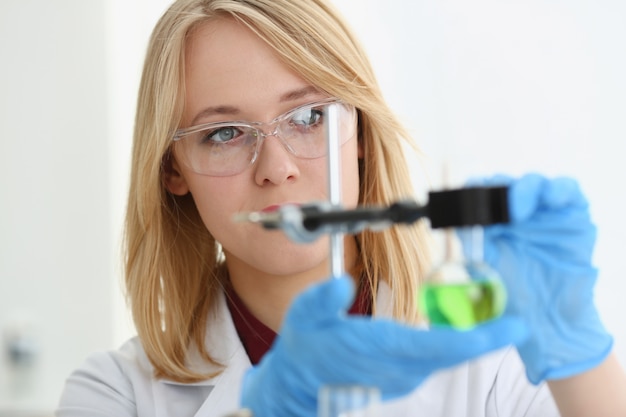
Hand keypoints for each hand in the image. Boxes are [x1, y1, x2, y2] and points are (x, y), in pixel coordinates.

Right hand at [241, 275, 527, 416]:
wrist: (298, 384)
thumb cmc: (304, 347)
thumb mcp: (302, 316)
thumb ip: (322, 300)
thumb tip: (343, 284)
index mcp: (380, 348)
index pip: (440, 347)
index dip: (479, 339)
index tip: (512, 327)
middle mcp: (398, 367)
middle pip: (455, 354)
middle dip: (491, 338)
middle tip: (519, 315)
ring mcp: (402, 375)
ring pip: (449, 358)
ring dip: (477, 340)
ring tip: (500, 316)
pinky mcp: (403, 376)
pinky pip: (438, 359)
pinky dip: (459, 345)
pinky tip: (469, 327)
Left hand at [466, 173, 612, 383]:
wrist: (549, 320)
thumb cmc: (513, 297)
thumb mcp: (484, 269)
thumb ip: (471, 242)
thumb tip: (453, 219)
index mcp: (491, 221)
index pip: (479, 193)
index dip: (472, 191)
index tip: (466, 198)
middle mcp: (516, 213)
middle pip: (504, 183)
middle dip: (497, 190)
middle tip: (495, 210)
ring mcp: (544, 212)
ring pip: (534, 183)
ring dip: (524, 190)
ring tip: (519, 211)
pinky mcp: (572, 215)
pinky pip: (568, 190)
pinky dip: (559, 189)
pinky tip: (551, 200)